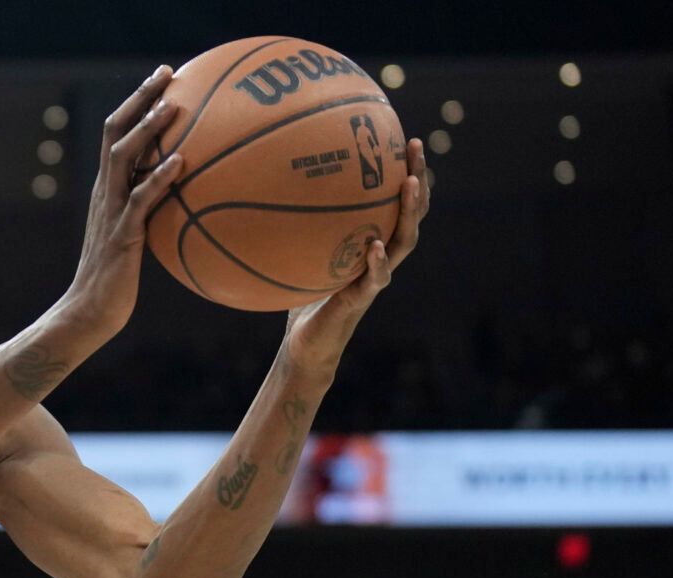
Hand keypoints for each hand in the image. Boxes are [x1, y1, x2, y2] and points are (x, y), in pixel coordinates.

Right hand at [61, 66, 183, 344]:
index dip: (137, 103)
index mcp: (107, 189)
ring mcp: (111, 211)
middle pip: (115, 133)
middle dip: (140, 99)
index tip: (163, 78)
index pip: (117, 134)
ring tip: (172, 107)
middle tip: (166, 72)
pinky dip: (159, 178)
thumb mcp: (135, 235)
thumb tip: (187, 195)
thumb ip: (153, 210)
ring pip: (124, 159)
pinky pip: (140, 200)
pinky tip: (180, 162)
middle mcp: (105, 192)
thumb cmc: (116, 278)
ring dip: (148, 131)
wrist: (89, 310)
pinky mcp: (121, 234)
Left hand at [283, 137, 431, 374]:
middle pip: (409, 212)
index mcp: (368, 241)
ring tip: (410, 184)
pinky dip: (378, 263)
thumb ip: (284, 227)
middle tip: (412, 145)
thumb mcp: (291, 254)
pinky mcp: (360, 300)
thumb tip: (256, 187)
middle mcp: (379, 255)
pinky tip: (377, 246)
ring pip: (404, 241)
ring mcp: (374, 278)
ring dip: (409, 212)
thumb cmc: (297, 297)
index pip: (392, 201)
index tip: (399, 136)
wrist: (303, 345)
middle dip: (416, 177)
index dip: (401, 170)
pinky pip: (375, 280)